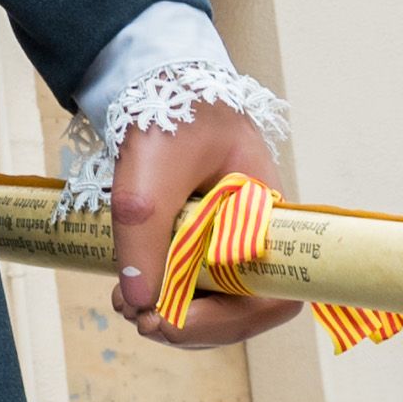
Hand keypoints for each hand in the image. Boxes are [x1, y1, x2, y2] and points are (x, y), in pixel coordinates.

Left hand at [108, 101, 300, 349]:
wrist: (157, 77)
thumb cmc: (172, 114)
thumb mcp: (152, 172)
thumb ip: (144, 232)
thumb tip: (139, 303)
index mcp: (270, 218)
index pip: (274, 294)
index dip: (228, 323)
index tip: (172, 322)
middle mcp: (261, 234)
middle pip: (242, 307)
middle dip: (191, 324)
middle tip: (138, 321)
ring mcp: (235, 237)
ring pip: (217, 299)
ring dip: (175, 313)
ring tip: (127, 307)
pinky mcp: (207, 236)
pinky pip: (198, 281)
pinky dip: (168, 294)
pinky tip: (133, 294)